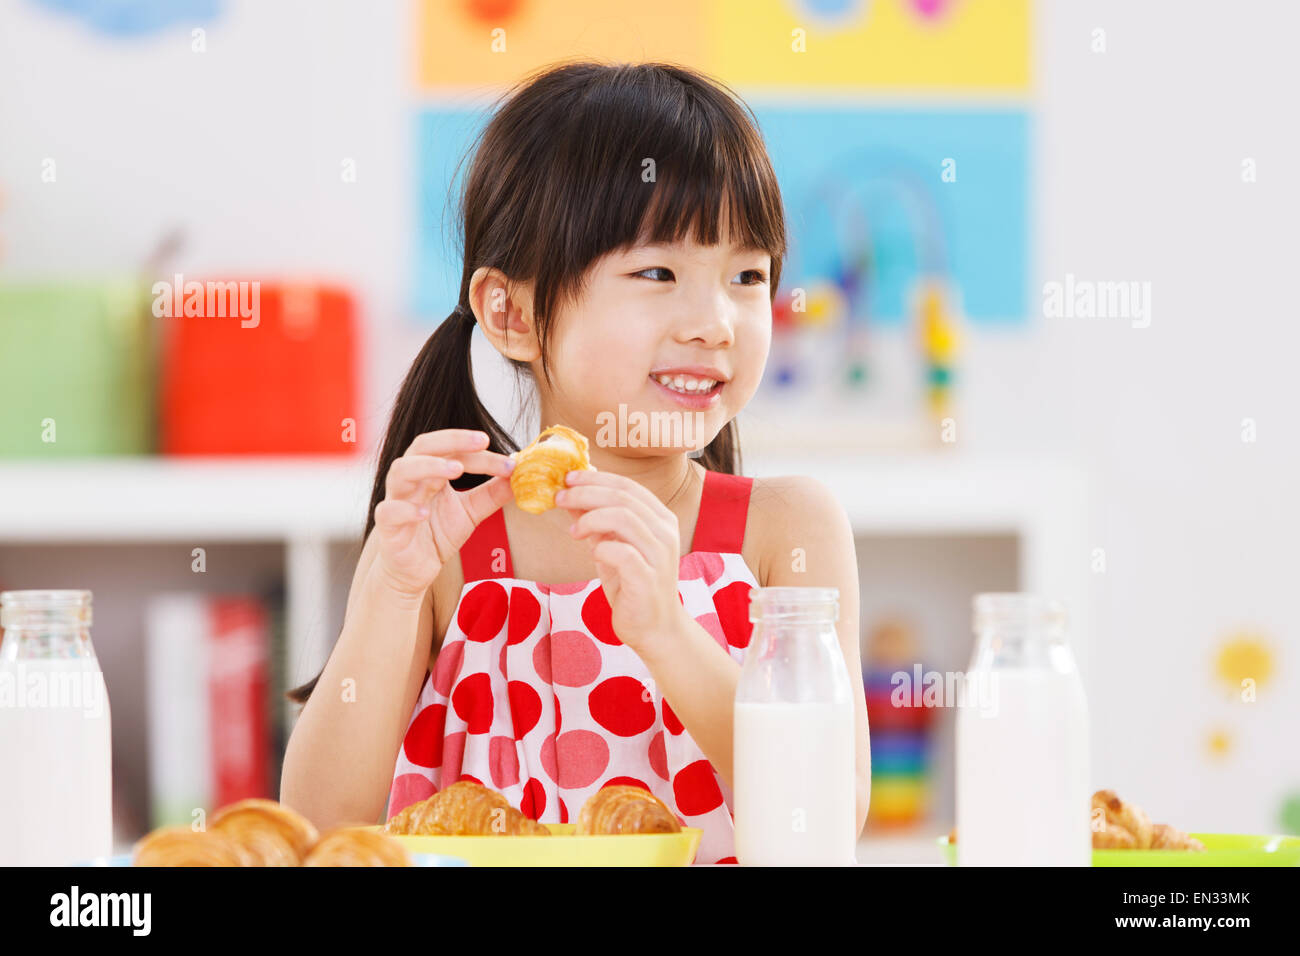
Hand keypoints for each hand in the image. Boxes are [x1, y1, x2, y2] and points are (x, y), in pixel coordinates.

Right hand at [372, 429, 515, 598]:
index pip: (454, 452)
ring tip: (456, 470)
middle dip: (452, 441)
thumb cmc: (436, 534)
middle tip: (482, 442)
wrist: (412, 570)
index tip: (510, 462)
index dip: (482, 455)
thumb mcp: (471, 512)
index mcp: (431, 472)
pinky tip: (425, 512)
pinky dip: (407, 509)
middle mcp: (412, 480)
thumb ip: (492, 494)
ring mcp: (397, 500)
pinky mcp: (388, 527)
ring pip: (402, 471)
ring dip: (429, 466)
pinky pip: (389, 511)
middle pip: (423, 447)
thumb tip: (519, 476)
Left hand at [555, 469, 689, 655]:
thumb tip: (570, 496)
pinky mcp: (648, 578)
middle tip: (560, 497)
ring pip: (624, 518)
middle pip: (623, 497)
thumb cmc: (633, 586)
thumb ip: (597, 522)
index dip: (596, 478)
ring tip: (574, 531)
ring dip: (590, 518)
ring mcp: (659, 555)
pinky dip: (601, 548)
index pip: (628, 486)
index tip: (568, 478)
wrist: (655, 628)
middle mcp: (665, 532)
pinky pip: (622, 553)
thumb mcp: (611, 547)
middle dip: (586, 493)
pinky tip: (592, 554)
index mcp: (660, 519)